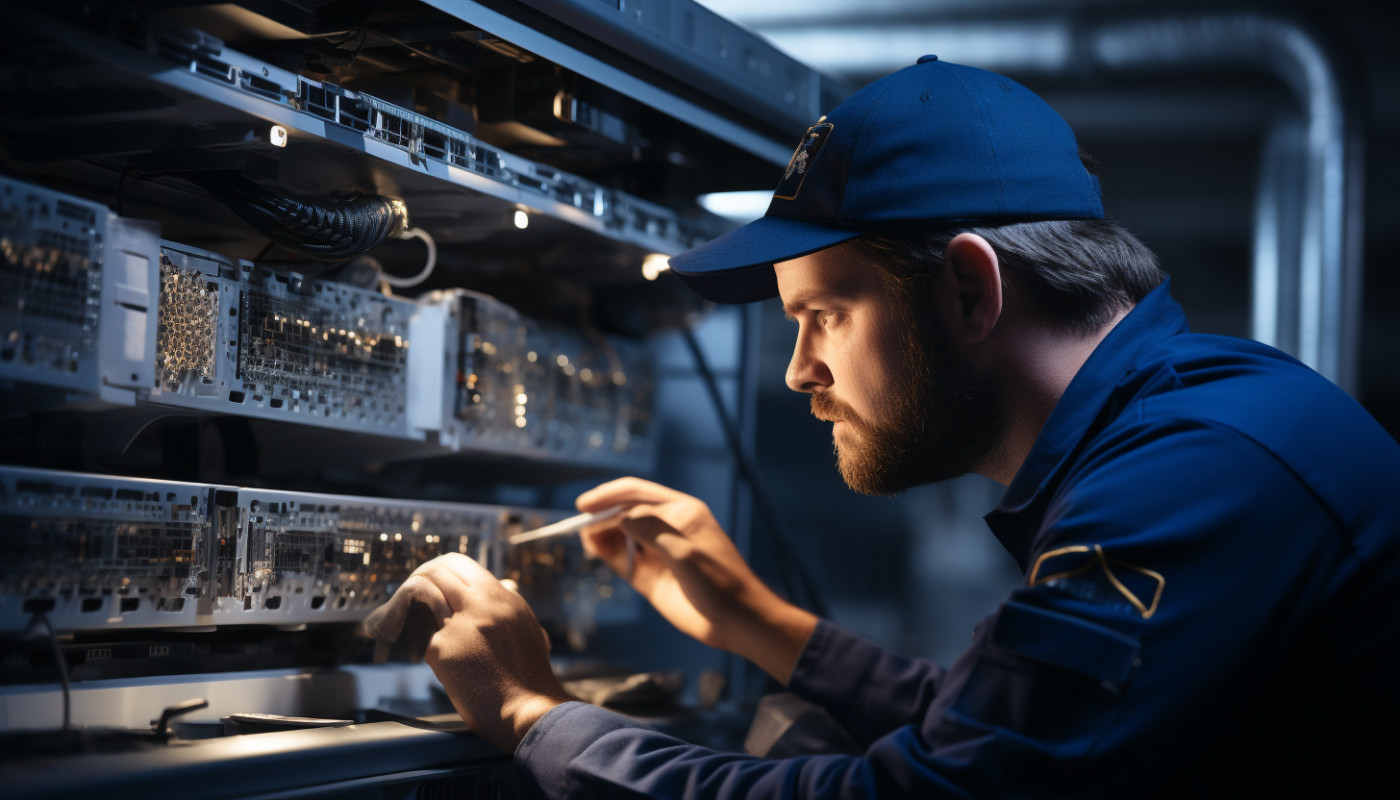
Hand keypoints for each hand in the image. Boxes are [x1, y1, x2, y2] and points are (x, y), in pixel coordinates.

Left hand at [405, 553, 572, 751]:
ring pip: (421, 592)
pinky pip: (418, 633)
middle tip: (408, 597)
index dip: (438, 570)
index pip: (458, 564)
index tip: (429, 583)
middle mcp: (480, 604)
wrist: (528, 710)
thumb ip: (511, 604)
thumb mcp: (528, 627)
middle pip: (436, 571)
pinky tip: (413, 649)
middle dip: (417, 580)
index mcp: (502, 597)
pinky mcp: (441, 649)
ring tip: (402, 618)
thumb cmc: (529, 675)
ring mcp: (459, 625)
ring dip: (407, 603)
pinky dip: (413, 638)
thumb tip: (506, 584)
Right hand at [577, 477, 816, 683]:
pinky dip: (607, 553)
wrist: (738, 622)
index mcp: (681, 512)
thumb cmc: (719, 583)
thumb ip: (650, 530)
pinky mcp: (652, 577)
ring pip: (621, 535)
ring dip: (602, 535)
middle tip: (582, 528)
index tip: (584, 506)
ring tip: (588, 541)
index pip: (637, 494)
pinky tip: (596, 551)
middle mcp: (667, 527)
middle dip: (602, 516)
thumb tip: (621, 517)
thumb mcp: (684, 552)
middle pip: (625, 512)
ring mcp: (658, 552)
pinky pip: (623, 559)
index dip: (609, 496)